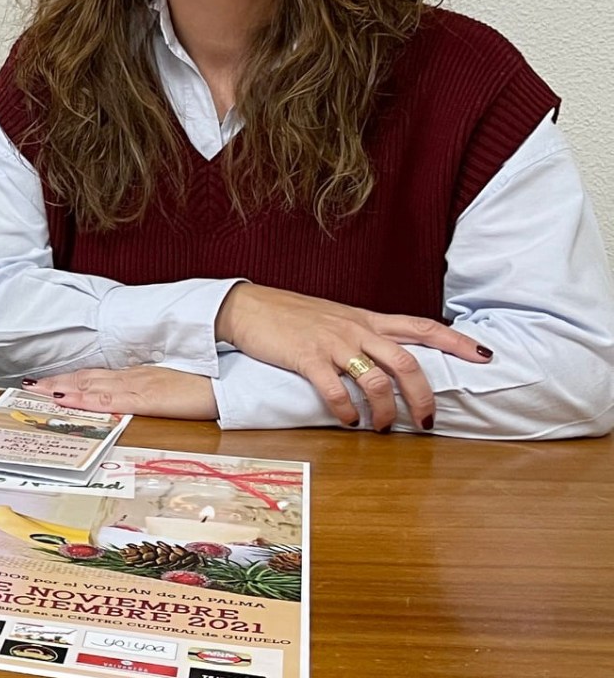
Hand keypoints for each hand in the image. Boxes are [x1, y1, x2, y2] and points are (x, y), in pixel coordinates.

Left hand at [27, 367, 216, 419]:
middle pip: (88, 379)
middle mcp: (134, 377)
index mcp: (139, 376)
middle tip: (30, 387)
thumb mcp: (175, 387)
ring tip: (37, 391)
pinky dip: (86, 399)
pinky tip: (69, 400)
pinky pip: (110, 399)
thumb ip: (153, 391)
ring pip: (92, 386)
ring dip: (63, 388)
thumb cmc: (208, 384)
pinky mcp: (148, 398)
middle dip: (57, 383)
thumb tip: (138, 399)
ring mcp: (139, 386)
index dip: (72, 379)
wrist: (231, 377)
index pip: (98, 377)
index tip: (49, 383)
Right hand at [215, 283, 489, 431]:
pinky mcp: (306, 357)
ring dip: (384, 409)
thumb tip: (386, 358)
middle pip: (407, 361)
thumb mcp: (335, 319)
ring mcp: (332, 343)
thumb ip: (362, 336)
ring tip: (381, 427)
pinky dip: (346, 410)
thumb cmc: (290, 316)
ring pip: (376, 378)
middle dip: (423, 395)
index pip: (422, 327)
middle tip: (426, 420)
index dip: (456, 340)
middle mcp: (356, 330)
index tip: (485, 355)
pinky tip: (347, 420)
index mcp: (367, 320)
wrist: (248, 307)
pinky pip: (335, 388)